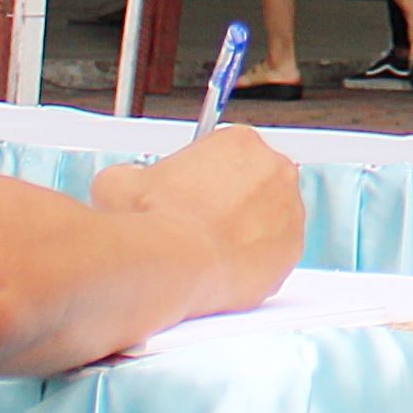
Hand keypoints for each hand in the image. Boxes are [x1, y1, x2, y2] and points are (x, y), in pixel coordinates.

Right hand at [92, 128, 303, 318]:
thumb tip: (126, 181)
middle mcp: (274, 168)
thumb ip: (130, 174)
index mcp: (239, 141)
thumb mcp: (118, 182)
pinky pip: (274, 255)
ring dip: (246, 232)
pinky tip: (225, 270)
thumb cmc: (151, 221)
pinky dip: (254, 263)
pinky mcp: (293, 250)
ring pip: (268, 219)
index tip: (192, 197)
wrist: (173, 264)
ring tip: (211, 252)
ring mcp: (290, 209)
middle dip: (231, 203)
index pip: (228, 155)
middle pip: (254, 184)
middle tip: (201, 226)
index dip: (205, 179)